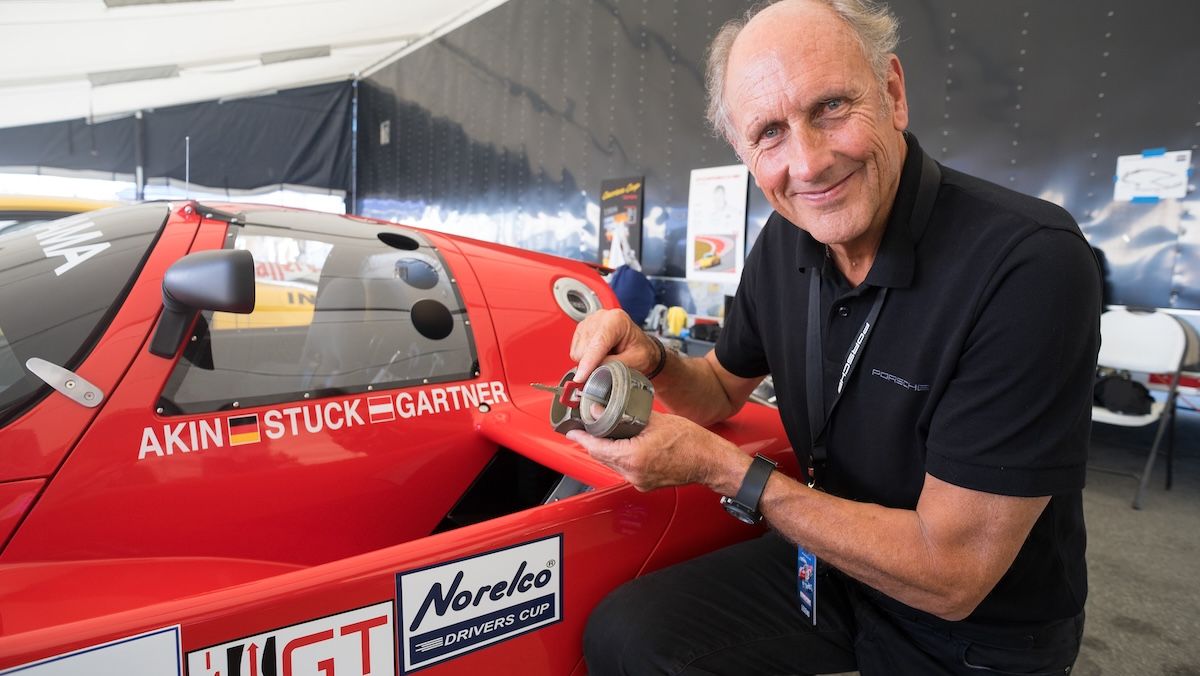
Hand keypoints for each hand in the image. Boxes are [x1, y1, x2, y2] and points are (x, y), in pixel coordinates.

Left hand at [566, 411, 740, 491]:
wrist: (711, 462)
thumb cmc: (692, 442)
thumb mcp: (656, 420)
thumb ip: (627, 414)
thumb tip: (603, 407)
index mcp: (633, 458)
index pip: (596, 448)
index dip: (581, 438)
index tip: (572, 430)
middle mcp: (633, 474)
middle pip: (602, 457)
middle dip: (593, 442)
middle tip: (586, 427)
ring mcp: (640, 481)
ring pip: (613, 464)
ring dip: (607, 450)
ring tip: (604, 433)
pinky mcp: (646, 483)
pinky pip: (625, 469)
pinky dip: (621, 456)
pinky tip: (624, 444)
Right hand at [569, 308, 657, 383]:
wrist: (639, 347)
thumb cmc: (641, 351)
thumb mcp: (636, 361)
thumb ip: (615, 366)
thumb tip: (595, 371)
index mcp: (617, 320)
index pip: (598, 343)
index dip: (588, 362)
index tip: (581, 377)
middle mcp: (600, 317)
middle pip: (584, 349)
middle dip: (593, 364)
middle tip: (610, 365)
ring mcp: (589, 322)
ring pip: (577, 352)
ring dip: (589, 361)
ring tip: (607, 358)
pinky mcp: (581, 330)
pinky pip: (575, 352)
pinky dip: (585, 359)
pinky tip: (599, 355)